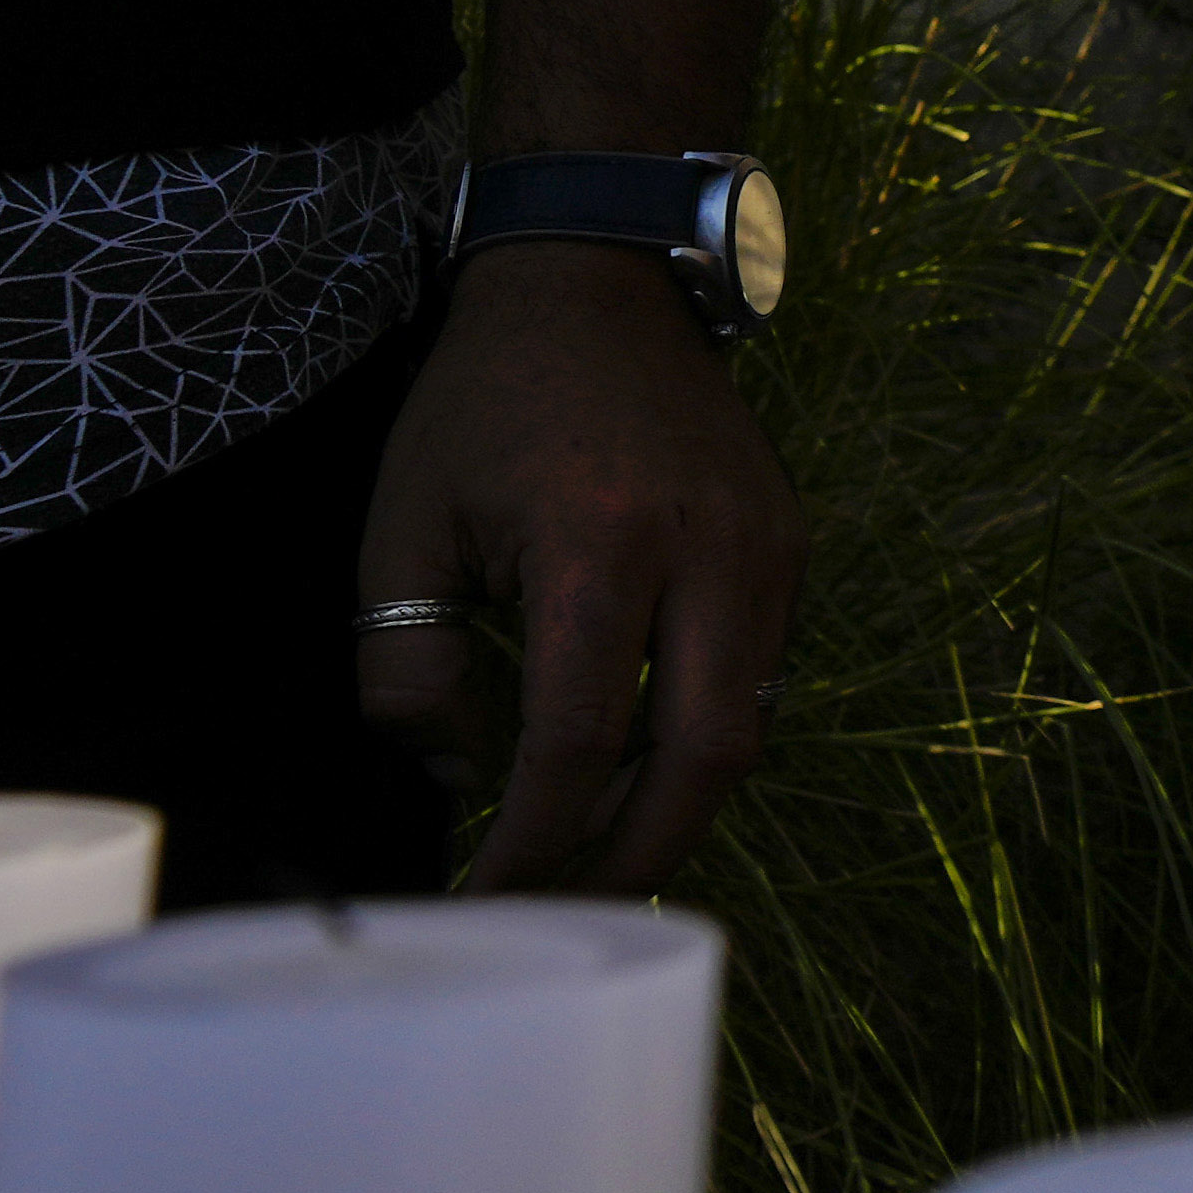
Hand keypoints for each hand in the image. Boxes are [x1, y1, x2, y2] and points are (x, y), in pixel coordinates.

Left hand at [355, 250, 802, 894]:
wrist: (595, 283)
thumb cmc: (484, 403)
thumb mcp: (403, 526)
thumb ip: (408, 667)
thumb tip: (451, 778)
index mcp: (599, 545)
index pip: (577, 745)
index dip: (530, 845)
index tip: (483, 898)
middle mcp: (707, 551)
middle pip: (702, 762)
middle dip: (634, 858)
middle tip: (567, 909)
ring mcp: (766, 547)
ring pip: (747, 729)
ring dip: (673, 805)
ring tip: (597, 848)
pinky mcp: (789, 545)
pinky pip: (760, 675)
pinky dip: (701, 735)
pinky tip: (637, 758)